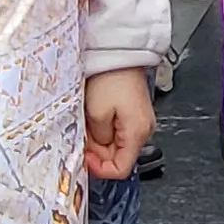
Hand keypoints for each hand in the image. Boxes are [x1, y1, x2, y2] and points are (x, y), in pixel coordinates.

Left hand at [83, 67, 156, 181]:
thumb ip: (97, 139)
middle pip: (117, 157)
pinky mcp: (133, 113)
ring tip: (86, 125)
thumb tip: (96, 150)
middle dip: (96, 152)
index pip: (121, 169)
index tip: (84, 159)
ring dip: (98, 140)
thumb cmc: (110, 78)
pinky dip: (103, 130)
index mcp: (137, 133)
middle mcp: (143, 129)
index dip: (100, 169)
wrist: (119, 54)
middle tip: (80, 139)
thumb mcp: (96, 113)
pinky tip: (93, 118)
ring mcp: (139, 121)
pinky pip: (116, 131)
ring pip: (115, 144)